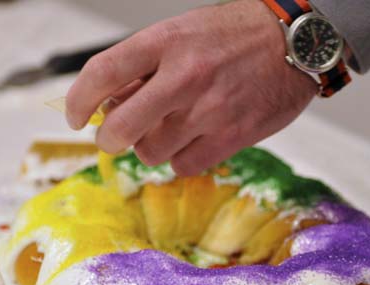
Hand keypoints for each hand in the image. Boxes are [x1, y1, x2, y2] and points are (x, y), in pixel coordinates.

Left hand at [65, 0, 316, 175]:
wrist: (295, 42)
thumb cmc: (236, 36)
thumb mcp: (183, 33)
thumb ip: (146, 67)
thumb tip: (108, 104)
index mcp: (166, 41)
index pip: (102, 73)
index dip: (77, 100)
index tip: (74, 117)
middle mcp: (184, 76)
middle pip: (121, 127)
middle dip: (109, 139)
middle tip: (113, 138)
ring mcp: (209, 110)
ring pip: (152, 152)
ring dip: (151, 147)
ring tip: (168, 131)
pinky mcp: (233, 136)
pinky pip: (184, 166)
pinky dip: (180, 160)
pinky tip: (192, 142)